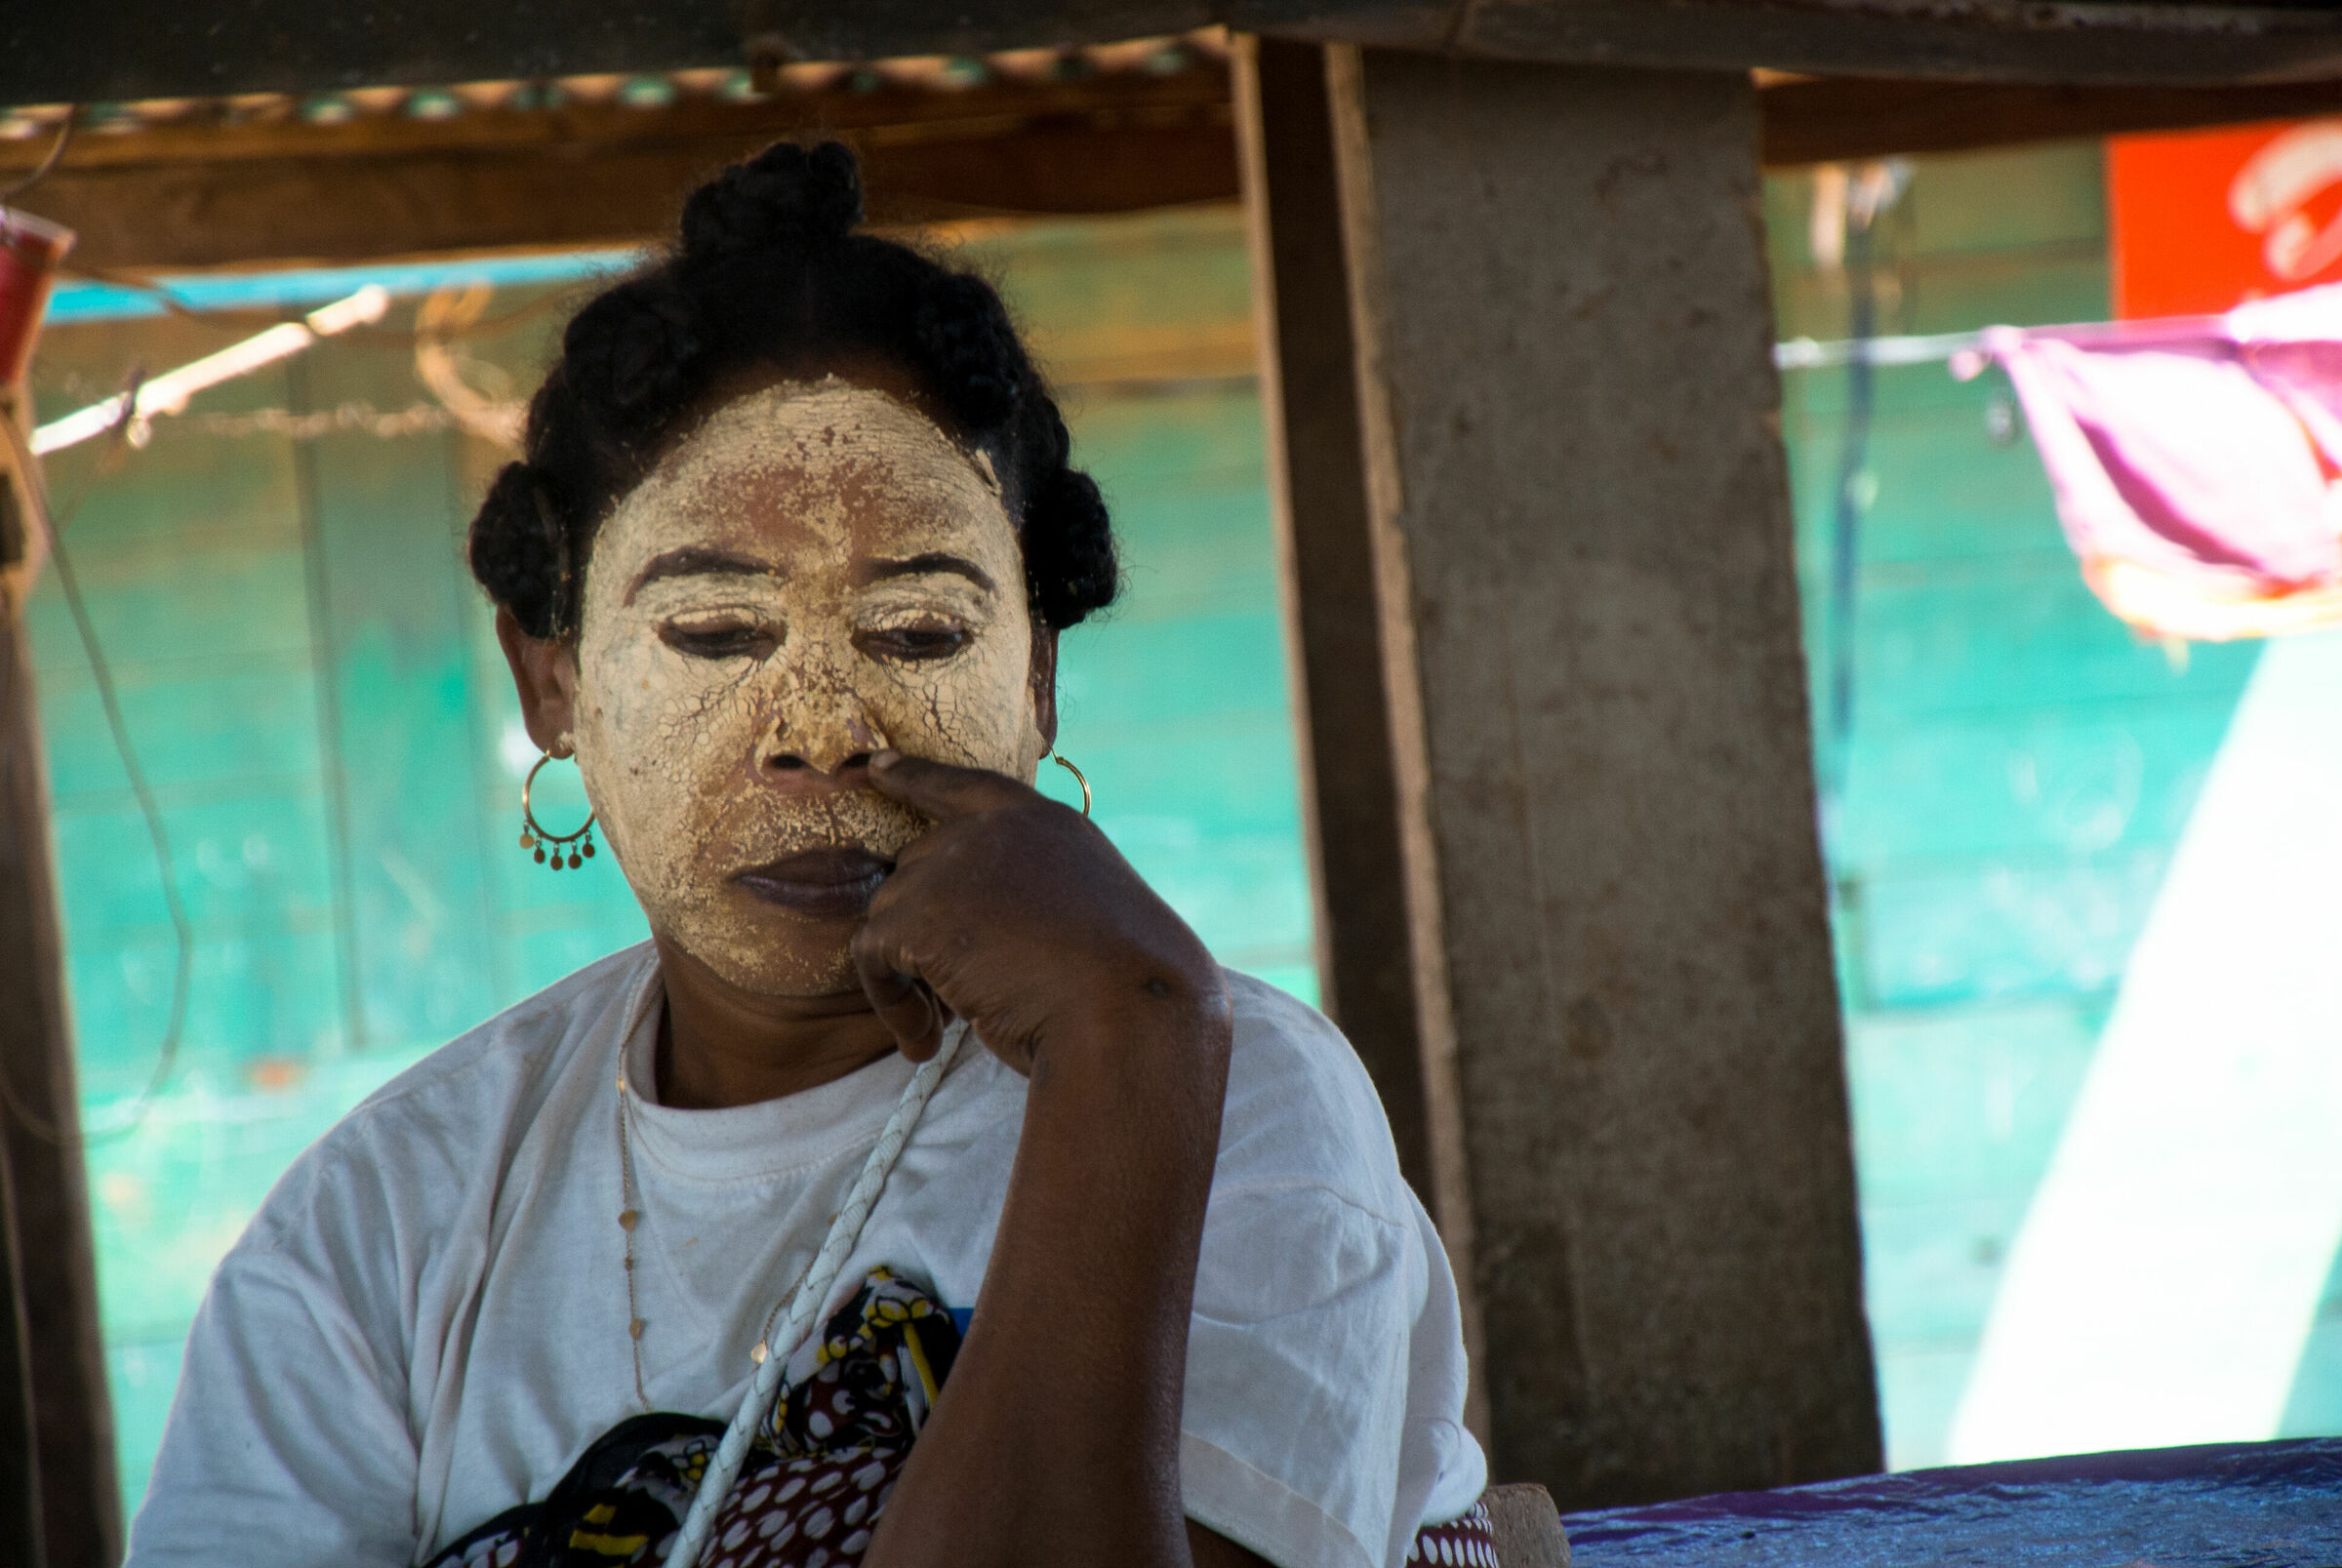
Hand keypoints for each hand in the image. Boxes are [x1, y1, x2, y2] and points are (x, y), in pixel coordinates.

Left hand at [853, 750, 1225, 1071]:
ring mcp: (952, 865)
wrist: (1126, 1011)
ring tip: (938, 1034)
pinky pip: (872, 956)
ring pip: (889, 915)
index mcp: (1045, 824)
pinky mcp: (919, 913)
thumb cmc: (1123, 991)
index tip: (878, 769)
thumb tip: (960, 937)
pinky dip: (889, 1002)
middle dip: (924, 934)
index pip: (965, 786)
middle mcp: (993, 831)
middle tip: (951, 1006)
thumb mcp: (1086, 918)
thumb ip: (1027, 900)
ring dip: (907, 979)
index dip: (916, 778)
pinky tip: (924, 1043)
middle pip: (916, 869)